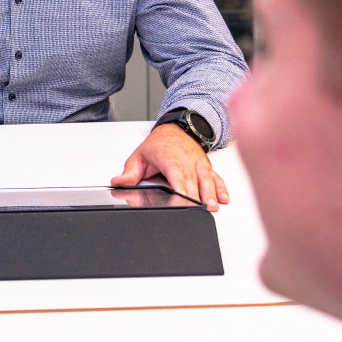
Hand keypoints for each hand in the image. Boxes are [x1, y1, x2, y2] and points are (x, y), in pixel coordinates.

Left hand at [112, 124, 228, 210]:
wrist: (175, 130)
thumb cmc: (158, 145)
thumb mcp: (138, 157)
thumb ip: (129, 173)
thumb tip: (117, 182)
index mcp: (169, 158)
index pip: (176, 175)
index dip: (180, 188)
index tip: (181, 199)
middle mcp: (187, 161)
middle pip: (193, 182)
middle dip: (196, 197)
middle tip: (198, 211)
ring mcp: (198, 164)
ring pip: (207, 180)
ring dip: (211, 194)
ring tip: (213, 207)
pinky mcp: (206, 167)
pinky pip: (216, 178)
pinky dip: (221, 188)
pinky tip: (224, 199)